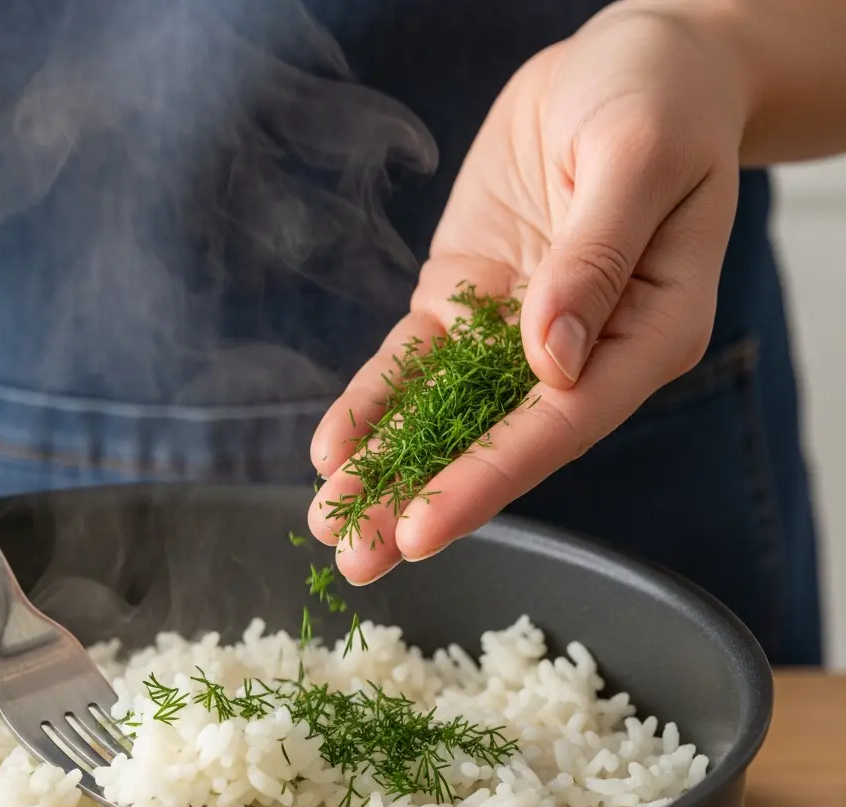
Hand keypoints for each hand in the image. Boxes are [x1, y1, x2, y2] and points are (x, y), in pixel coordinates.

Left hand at [308, 3, 747, 582]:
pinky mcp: (467, 301)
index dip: (488, 479)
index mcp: (648, 335)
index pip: (559, 425)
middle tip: (356, 563)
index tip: (423, 527)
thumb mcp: (639, 160)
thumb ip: (596, 260)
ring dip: (385, 469)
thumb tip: (550, 357)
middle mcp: (581, 350)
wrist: (626, 61)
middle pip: (494, 441)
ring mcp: (515, 330)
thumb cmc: (660, 99)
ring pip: (442, 414)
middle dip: (420, 500)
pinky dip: (372, 401)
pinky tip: (334, 448)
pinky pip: (413, 361)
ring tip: (329, 525)